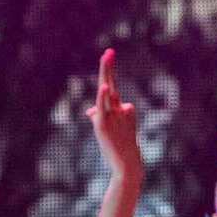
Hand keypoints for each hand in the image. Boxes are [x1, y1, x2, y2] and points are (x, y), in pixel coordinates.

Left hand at [87, 48, 141, 181]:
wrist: (127, 166)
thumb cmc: (119, 150)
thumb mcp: (109, 131)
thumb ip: (99, 117)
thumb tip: (89, 112)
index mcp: (124, 108)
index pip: (112, 89)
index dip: (109, 71)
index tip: (108, 54)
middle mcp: (121, 108)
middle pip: (113, 83)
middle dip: (109, 66)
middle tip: (109, 50)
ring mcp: (114, 115)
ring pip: (104, 96)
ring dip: (107, 72)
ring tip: (108, 55)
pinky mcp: (105, 124)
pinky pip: (103, 107)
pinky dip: (103, 97)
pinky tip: (104, 86)